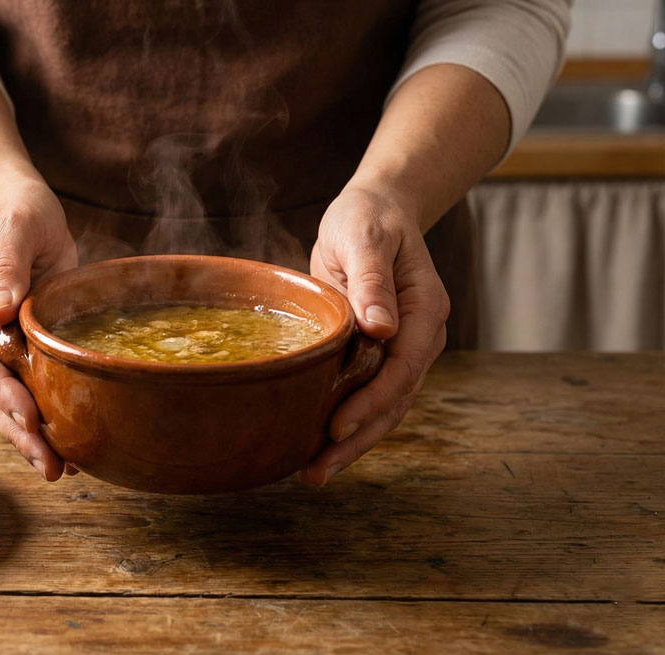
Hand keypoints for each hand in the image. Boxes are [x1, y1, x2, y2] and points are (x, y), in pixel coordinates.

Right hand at [0, 173, 77, 480]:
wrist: (14, 203)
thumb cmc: (13, 208)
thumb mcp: (13, 226)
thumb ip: (5, 267)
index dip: (1, 390)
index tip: (29, 417)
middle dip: (16, 429)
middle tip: (49, 464)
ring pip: (3, 397)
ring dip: (28, 434)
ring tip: (60, 468)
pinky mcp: (17, 345)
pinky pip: (24, 386)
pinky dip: (42, 416)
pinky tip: (68, 443)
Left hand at [298, 183, 450, 484]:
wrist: (375, 211)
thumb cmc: (367, 220)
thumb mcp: (365, 239)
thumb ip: (373, 281)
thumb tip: (381, 328)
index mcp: (425, 310)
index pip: (402, 369)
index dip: (371, 403)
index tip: (337, 429)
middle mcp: (420, 337)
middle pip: (395, 401)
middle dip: (357, 440)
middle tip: (316, 472)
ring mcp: (403, 349)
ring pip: (383, 408)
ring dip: (351, 443)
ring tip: (312, 474)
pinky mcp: (379, 355)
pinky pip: (367, 396)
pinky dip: (345, 423)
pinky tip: (314, 447)